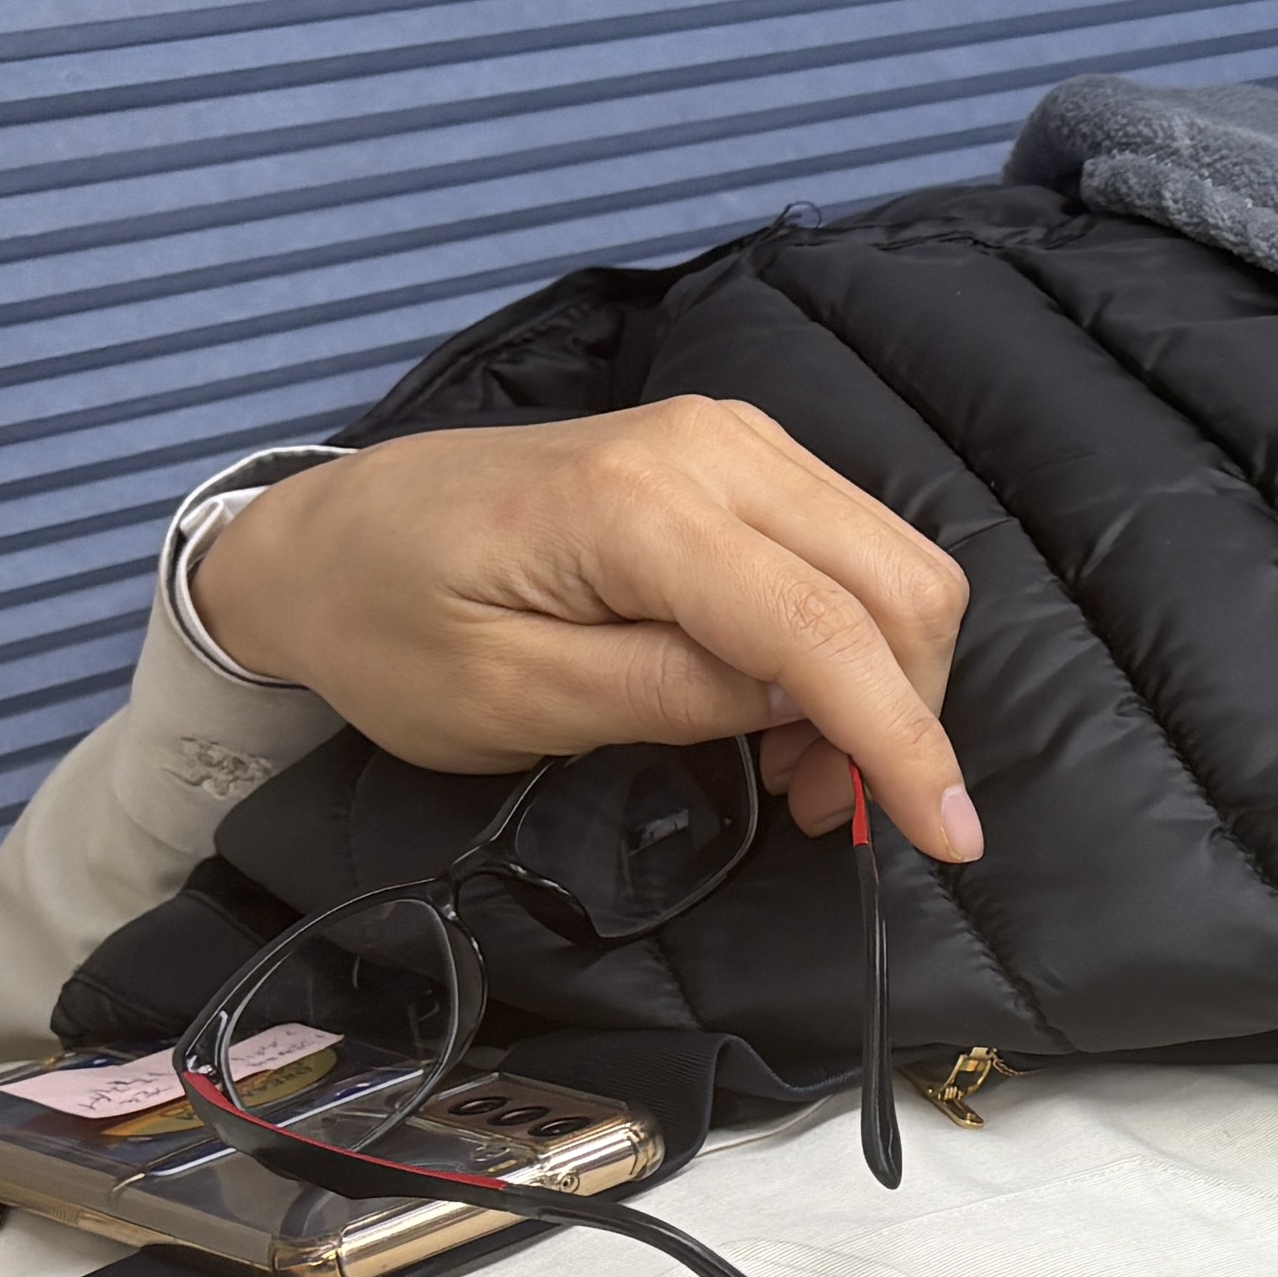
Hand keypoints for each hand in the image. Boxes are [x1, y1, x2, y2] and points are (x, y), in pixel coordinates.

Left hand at [193, 402, 983, 860]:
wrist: (328, 533)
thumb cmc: (393, 628)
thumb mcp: (509, 701)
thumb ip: (665, 695)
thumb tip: (796, 703)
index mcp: (639, 508)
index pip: (824, 629)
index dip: (902, 741)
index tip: (949, 839)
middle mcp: (710, 445)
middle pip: (898, 581)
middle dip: (901, 714)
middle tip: (822, 813)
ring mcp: (731, 436)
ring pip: (893, 561)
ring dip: (882, 680)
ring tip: (796, 770)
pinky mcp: (735, 451)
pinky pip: (851, 544)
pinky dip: (853, 637)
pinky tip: (783, 703)